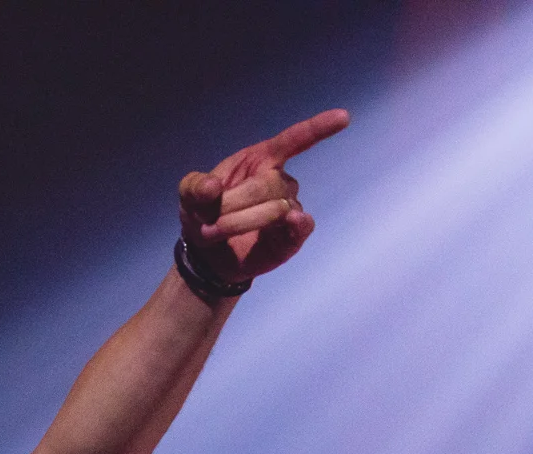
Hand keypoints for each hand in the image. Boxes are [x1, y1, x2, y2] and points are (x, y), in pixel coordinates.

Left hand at [179, 108, 348, 285]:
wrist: (206, 256)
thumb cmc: (203, 214)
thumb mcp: (188, 195)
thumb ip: (194, 185)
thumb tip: (211, 187)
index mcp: (259, 160)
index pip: (293, 140)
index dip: (317, 128)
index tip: (344, 117)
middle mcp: (279, 180)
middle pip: (269, 185)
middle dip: (234, 205)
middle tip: (207, 222)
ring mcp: (288, 207)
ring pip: (277, 209)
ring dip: (240, 222)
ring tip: (214, 232)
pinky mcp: (292, 235)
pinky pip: (302, 226)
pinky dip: (297, 225)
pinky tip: (290, 223)